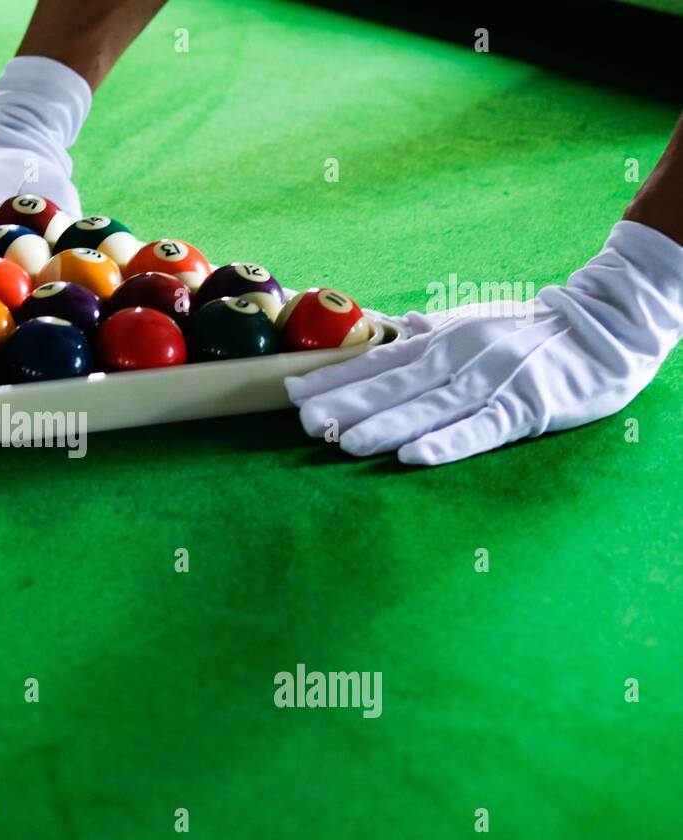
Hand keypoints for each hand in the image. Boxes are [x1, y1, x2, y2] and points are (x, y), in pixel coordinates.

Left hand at [284, 221, 682, 465]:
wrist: (604, 326)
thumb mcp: (467, 323)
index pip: (375, 361)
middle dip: (346, 405)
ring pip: (428, 408)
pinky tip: (413, 458)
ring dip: (385, 425)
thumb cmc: (527, 330)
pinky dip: (446, 444)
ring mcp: (490, 381)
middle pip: (392, 385)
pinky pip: (479, 429)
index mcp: (439, 341)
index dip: (333, 378)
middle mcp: (456, 357)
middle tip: (305, 423)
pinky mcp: (525, 407)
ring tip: (345, 443)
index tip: (291, 393)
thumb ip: (421, 333)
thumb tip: (375, 330)